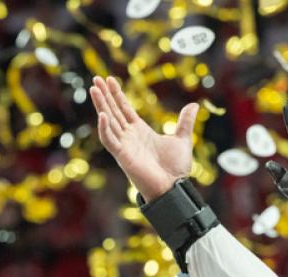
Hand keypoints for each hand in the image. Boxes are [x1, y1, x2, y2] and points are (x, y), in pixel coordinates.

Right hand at [90, 76, 196, 202]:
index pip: (124, 108)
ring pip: (108, 121)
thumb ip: (184, 122)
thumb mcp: (183, 139)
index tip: (110, 80)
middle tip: (96, 78)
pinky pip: (109, 139)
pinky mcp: (121, 155)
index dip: (117, 94)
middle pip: (113, 111)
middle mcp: (128, 136)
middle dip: (104, 95)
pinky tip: (102, 114)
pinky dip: (104, 128)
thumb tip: (193, 105)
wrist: (173, 187)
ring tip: (94, 89)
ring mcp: (123, 145)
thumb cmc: (175, 168)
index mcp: (140, 131)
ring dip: (100, 105)